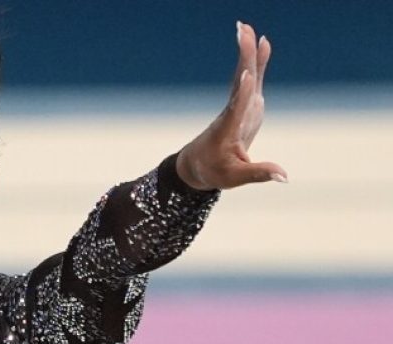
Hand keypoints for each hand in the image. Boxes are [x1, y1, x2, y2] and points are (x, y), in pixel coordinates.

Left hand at [176, 21, 288, 189]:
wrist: (197, 166)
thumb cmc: (214, 171)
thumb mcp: (235, 177)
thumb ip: (259, 173)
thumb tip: (285, 176)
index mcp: (228, 130)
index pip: (236, 109)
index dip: (243, 93)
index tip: (248, 75)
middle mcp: (232, 113)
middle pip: (240, 83)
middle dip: (242, 59)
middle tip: (242, 33)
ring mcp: (239, 106)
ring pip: (244, 75)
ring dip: (246, 52)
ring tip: (246, 28)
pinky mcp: (245, 104)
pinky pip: (252, 78)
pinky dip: (257, 60)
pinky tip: (262, 41)